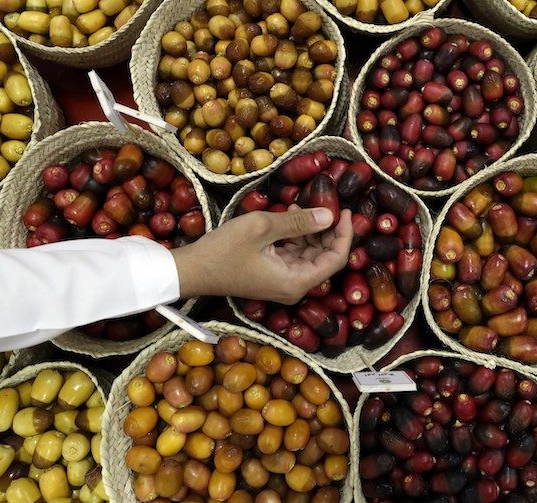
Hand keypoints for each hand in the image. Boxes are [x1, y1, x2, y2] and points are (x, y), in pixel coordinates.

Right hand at [171, 206, 352, 302]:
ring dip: (311, 230)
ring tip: (301, 204)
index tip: (345, 210)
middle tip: (325, 201)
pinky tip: (290, 214)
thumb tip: (329, 215)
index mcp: (297, 281)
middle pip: (325, 257)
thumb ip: (298, 222)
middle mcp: (294, 287)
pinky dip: (296, 236)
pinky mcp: (273, 276)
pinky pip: (295, 255)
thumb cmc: (224, 250)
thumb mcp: (263, 227)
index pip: (336, 259)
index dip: (345, 234)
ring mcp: (283, 283)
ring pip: (310, 254)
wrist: (192, 270)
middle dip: (328, 230)